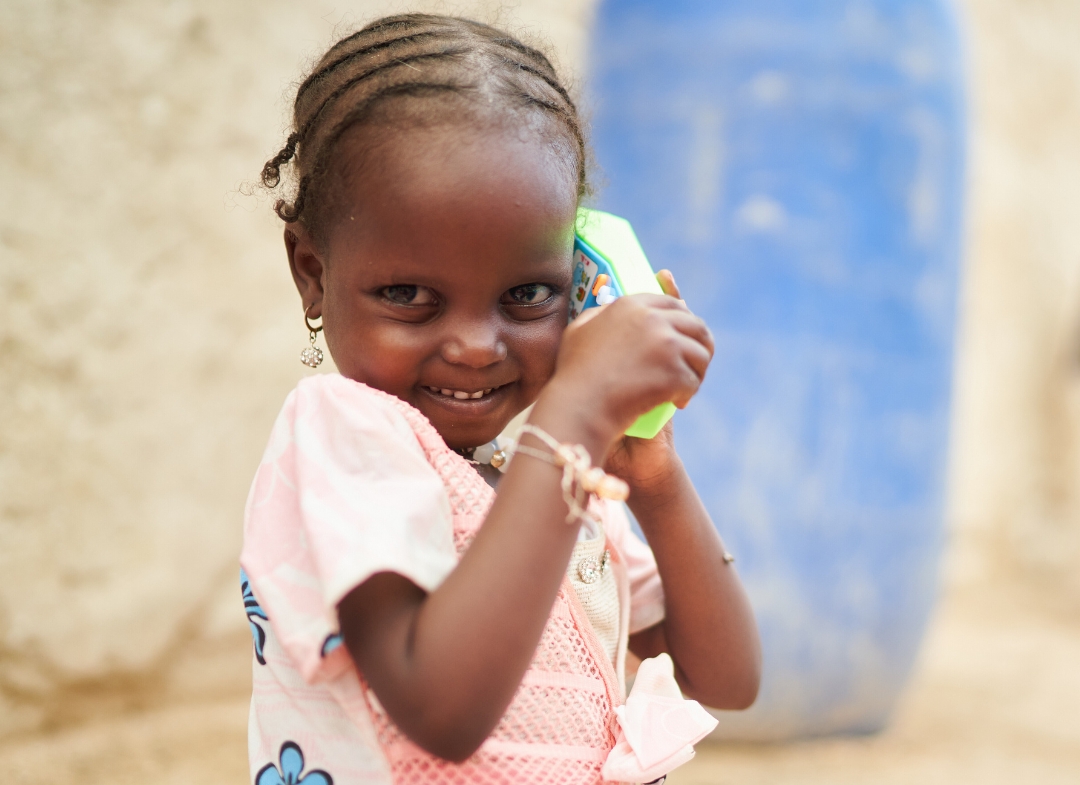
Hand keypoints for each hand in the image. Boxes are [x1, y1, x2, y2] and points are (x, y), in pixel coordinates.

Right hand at [544, 270, 712, 453]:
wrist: (580, 407)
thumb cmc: (575, 375)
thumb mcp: (578, 331)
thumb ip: (600, 314)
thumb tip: (612, 309)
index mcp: (630, 305)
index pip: (672, 304)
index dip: (683, 320)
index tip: (684, 337)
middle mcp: (652, 318)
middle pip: (695, 325)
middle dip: (700, 345)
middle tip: (693, 365)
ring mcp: (666, 344)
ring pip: (701, 354)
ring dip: (696, 371)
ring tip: (683, 388)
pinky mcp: (675, 371)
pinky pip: (694, 381)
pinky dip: (687, 394)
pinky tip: (676, 402)